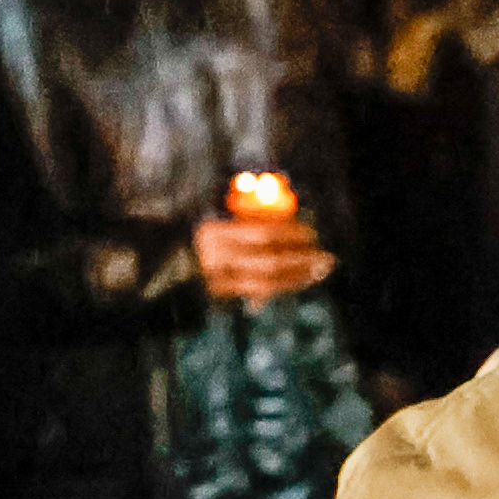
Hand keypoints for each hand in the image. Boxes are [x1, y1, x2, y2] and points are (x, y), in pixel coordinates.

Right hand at [193, 212, 337, 302]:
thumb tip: (288, 203)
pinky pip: (262, 293)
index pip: (262, 234)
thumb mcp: (224, 212)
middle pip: (269, 261)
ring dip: (299, 275)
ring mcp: (217, 280)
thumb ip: (252, 209)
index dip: (291, 233)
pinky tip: (305, 278)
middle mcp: (214, 259)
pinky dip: (287, 285)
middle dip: (301, 258)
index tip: (312, 232)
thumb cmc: (206, 228)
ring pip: (268, 282)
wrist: (172, 258)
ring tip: (322, 268)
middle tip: (326, 255)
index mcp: (214, 232)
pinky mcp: (224, 294)